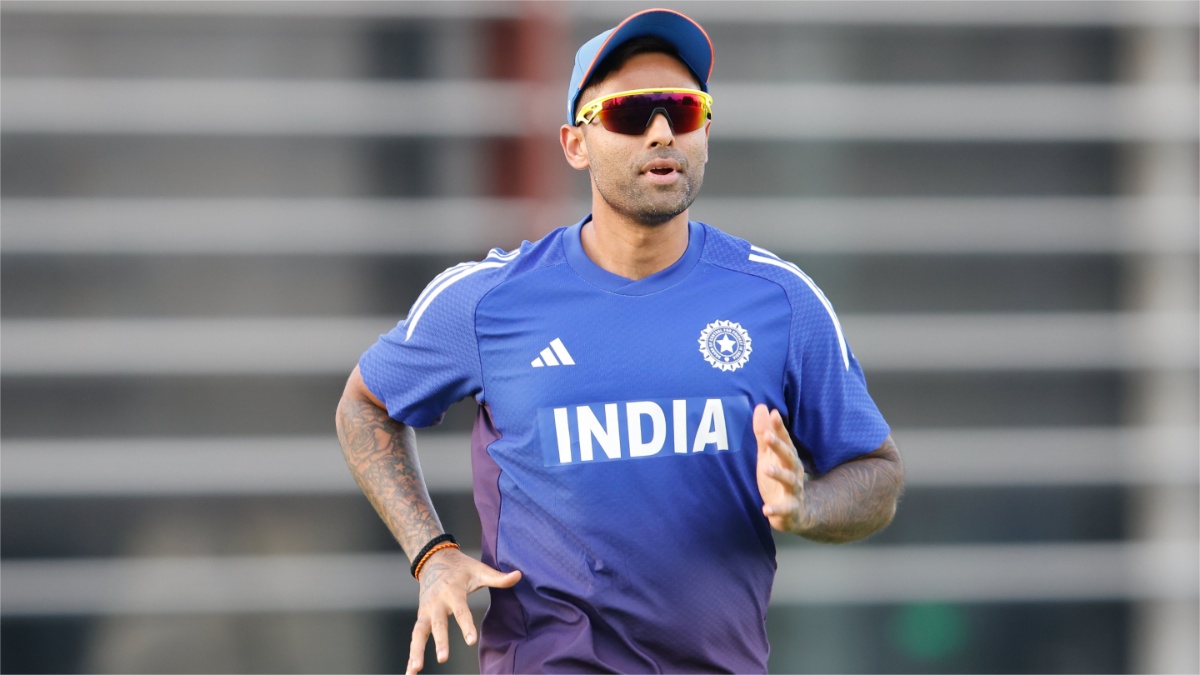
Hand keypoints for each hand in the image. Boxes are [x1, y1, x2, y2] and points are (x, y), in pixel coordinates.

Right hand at [407, 547, 521, 673]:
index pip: (461, 610)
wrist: (434, 559)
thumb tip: (519, 576)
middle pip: (438, 624)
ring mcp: (426, 611)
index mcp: (452, 591)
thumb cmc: (461, 567)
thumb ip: (498, 577)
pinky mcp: (421, 618)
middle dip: (440, 641)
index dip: (466, 625)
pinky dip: (412, 654)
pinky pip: (415, 637)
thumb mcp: (479, 569)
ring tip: (415, 670)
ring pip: (419, 633)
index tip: (471, 641)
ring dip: (416, 651)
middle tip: (443, 659)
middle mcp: (436, 603)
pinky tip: (411, 672)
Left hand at [754, 404, 809, 532]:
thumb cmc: (778, 480)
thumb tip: (761, 407)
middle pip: (788, 456)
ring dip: (778, 474)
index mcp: (788, 458)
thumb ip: (764, 434)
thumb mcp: (768, 456)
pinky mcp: (790, 509)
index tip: (773, 413)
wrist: (797, 513)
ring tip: (766, 469)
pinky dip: (776, 510)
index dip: (779, 428)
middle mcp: (794, 472)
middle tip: (768, 435)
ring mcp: (794, 491)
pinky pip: (785, 509)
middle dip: (779, 446)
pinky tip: (766, 510)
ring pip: (789, 481)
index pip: (785, 440)